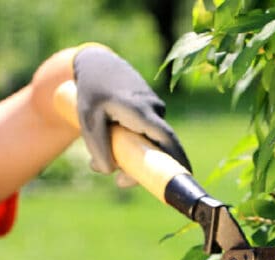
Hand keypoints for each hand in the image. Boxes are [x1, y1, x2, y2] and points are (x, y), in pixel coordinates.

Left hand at [73, 44, 190, 174]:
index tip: (187, 175)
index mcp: (142, 111)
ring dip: (130, 156)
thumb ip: (98, 147)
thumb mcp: (88, 120)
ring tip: (97, 160)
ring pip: (149, 142)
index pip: (167, 138)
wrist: (98, 62)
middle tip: (120, 182)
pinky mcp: (149, 112)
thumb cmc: (92, 91)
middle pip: (159, 147)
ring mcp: (154, 110)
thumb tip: (109, 172)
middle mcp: (153, 110)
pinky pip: (145, 134)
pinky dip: (130, 144)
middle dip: (145, 168)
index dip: (178, 158)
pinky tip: (107, 142)